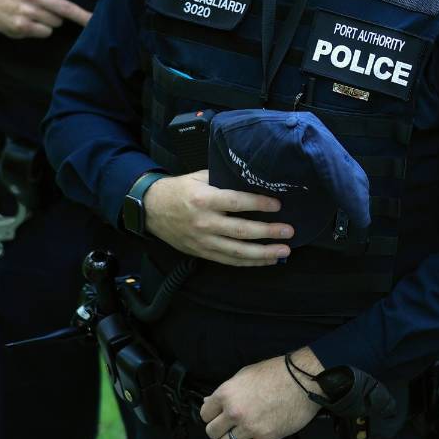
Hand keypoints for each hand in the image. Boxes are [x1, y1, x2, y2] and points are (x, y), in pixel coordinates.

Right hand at [0, 0, 103, 37]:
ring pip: (57, 22)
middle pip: (68, 8)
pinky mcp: (22, 25)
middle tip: (98, 21)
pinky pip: (46, 31)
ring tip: (40, 15)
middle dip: (85, 16)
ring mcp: (27, 10)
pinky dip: (44, 30)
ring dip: (54, 21)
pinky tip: (33, 24)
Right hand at [143, 169, 293, 265]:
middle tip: (288, 232)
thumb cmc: (179, 189)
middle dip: (267, 232)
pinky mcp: (201, 252)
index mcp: (203, 200)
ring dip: (263, 253)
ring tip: (283, 250)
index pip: (236, 202)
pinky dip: (248, 262)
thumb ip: (224, 179)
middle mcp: (203, 222)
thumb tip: (253, 179)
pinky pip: (228, 260)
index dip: (259, 204)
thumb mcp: (199, 177)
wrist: (150, 209)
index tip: (278, 205)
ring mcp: (202, 241)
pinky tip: (266, 260)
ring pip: (236, 251)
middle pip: (240, 231)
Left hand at [200, 348, 325, 438]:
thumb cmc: (276, 372)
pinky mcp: (264, 438)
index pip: (205, 413)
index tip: (219, 414)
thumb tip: (209, 403)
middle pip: (212, 432)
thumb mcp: (246, 374)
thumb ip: (226, 391)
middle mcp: (234, 412)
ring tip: (239, 433)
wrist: (304, 381)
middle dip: (219, 428)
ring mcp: (249, 427)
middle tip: (229, 424)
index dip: (212, 414)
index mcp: (227, 393)